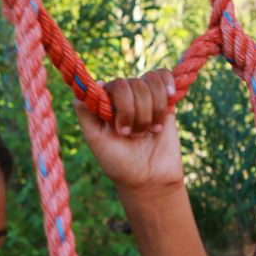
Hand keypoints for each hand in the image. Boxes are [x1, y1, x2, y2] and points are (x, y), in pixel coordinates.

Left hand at [74, 69, 183, 194]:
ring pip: (150, 82)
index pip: (113, 85)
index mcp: (105, 104)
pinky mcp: (164, 101)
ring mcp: (144, 98)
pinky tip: (170, 95)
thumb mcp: (96, 140)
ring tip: (150, 131)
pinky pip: (163, 76)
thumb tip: (96, 83)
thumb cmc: (118, 163)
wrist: (150, 180)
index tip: (121, 131)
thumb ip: (86, 113)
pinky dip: (166, 84)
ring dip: (152, 109)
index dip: (121, 105)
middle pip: (132, 84)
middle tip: (134, 136)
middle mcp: (123, 98)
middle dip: (136, 113)